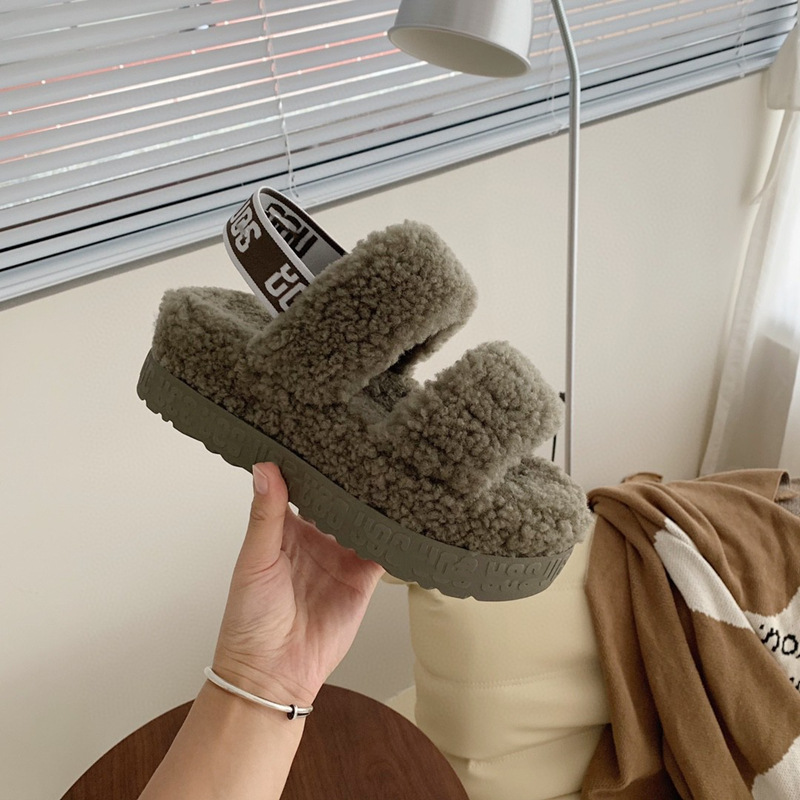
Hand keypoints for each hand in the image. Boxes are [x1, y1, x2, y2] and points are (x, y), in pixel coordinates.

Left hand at [211, 462, 384, 707]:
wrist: (272, 672)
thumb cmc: (250, 618)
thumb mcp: (255, 559)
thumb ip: (266, 515)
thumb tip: (265, 467)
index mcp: (285, 529)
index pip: (302, 487)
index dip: (312, 464)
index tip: (325, 433)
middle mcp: (315, 539)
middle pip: (337, 501)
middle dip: (350, 479)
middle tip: (368, 445)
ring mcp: (341, 557)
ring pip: (362, 520)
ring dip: (374, 502)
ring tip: (390, 470)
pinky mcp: (363, 579)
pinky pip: (382, 551)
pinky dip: (393, 535)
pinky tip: (404, 513)